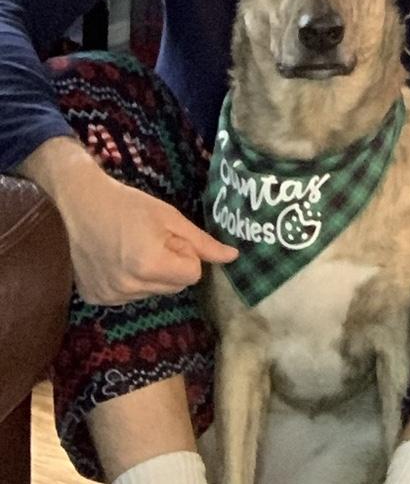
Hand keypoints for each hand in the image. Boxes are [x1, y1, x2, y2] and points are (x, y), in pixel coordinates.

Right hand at [23, 139, 236, 305]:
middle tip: (153, 240)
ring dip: (152, 273)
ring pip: (153, 292)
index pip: (193, 275)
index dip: (187, 254)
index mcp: (150, 266)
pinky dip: (130, 280)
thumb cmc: (130, 206)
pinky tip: (117, 259)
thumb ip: (203, 242)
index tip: (171, 237)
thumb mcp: (171, 218)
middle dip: (173, 265)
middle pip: (174, 287)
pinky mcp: (95, 299)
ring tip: (133, 247)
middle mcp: (128, 288)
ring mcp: (109, 297)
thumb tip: (233, 257)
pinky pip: (129, 295)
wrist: (81, 205)